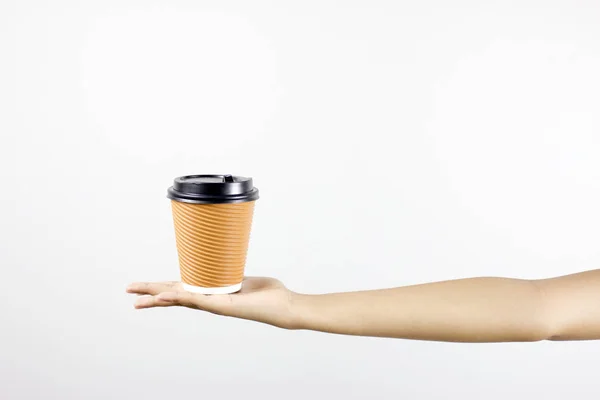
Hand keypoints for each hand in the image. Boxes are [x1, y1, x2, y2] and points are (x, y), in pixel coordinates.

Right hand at [126, 277, 298, 328]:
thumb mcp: (243, 278)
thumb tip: (227, 256)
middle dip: (150, 294)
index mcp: (211, 293)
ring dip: (157, 298)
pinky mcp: (221, 306)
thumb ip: (232, 271)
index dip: (161, 288)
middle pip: (173, 295)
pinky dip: (178, 298)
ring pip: (178, 299)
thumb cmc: (267, 293)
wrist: (282, 306)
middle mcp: (209, 300)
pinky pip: (196, 300)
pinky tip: (163, 296)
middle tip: (128, 292)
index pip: (180, 289)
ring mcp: (213, 304)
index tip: (144, 287)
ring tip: (136, 298)